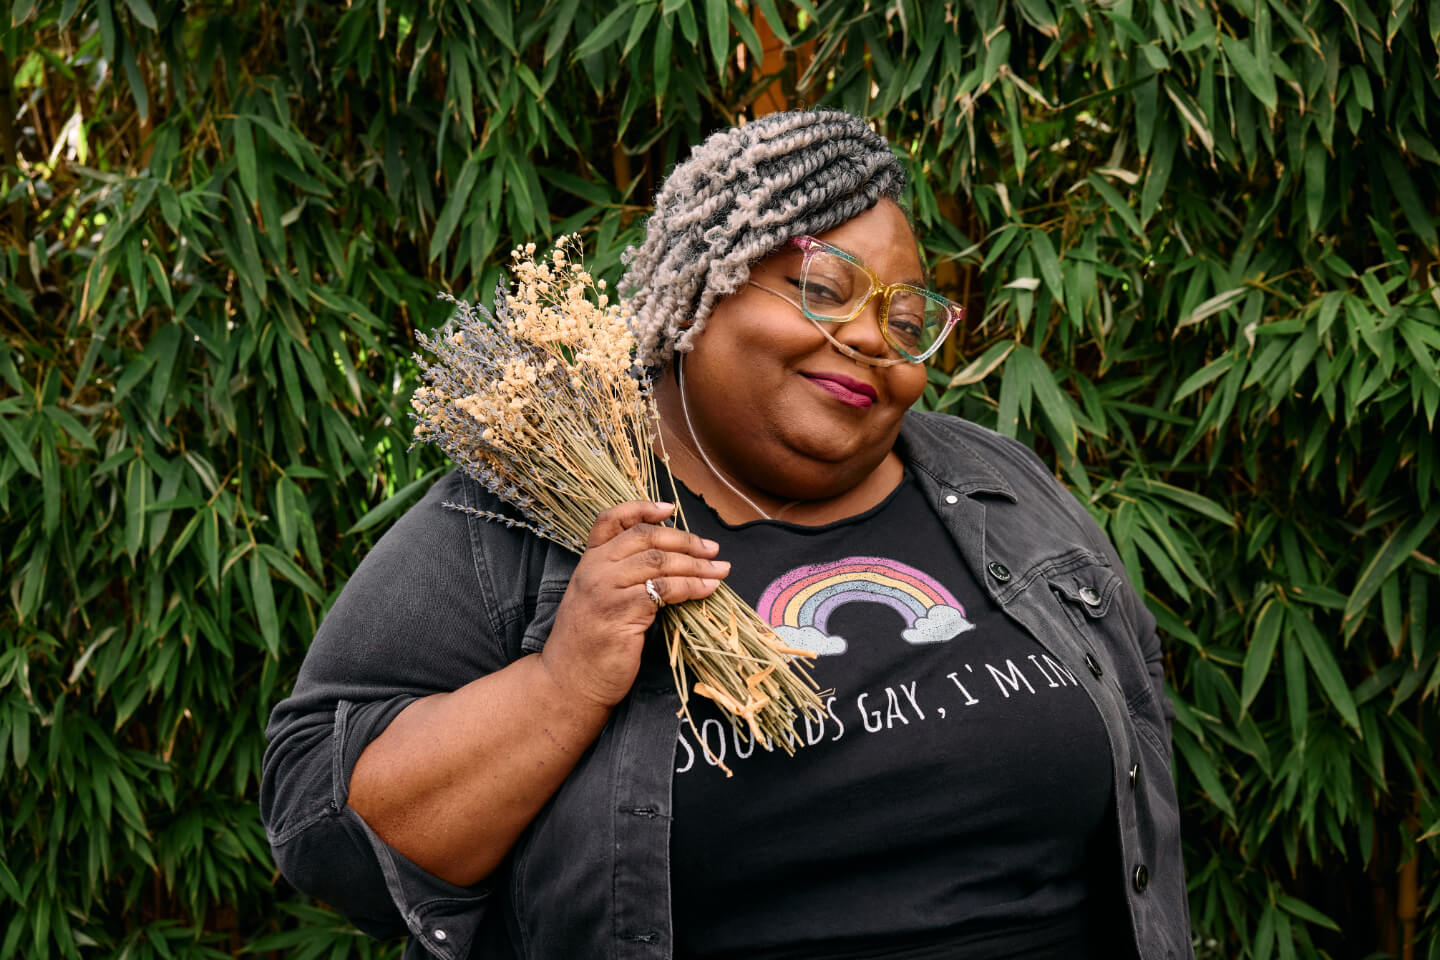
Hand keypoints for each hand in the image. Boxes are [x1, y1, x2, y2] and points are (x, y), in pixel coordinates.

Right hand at [538, 501, 727, 708]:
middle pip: (645, 538)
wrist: (569, 682)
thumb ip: (621, 577)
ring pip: (659, 562)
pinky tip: (707, 590)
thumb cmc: (589, 645)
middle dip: (685, 540)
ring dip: (696, 565)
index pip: (611, 520)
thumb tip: (670, 561)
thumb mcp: (598, 600)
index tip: (669, 507)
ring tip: (720, 571)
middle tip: (713, 550)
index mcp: (588, 562)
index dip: (641, 509)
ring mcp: (605, 589)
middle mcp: (594, 570)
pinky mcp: (621, 612)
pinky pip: (664, 589)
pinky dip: (691, 587)